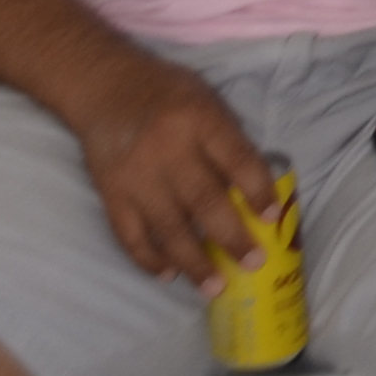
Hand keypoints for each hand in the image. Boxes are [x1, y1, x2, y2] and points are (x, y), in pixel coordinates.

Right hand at [69, 50, 278, 287]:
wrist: (104, 87)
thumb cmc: (167, 94)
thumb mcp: (205, 101)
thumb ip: (227, 141)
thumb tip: (254, 192)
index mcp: (199, 119)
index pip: (236, 158)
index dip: (257, 190)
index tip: (272, 218)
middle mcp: (168, 150)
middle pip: (204, 200)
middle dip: (231, 237)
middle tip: (253, 264)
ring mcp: (136, 176)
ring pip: (168, 227)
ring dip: (194, 262)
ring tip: (215, 287)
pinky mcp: (111, 193)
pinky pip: (130, 234)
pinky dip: (149, 259)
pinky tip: (169, 275)